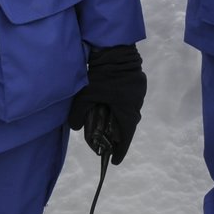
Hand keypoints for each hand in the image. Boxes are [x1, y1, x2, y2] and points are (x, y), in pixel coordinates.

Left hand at [68, 45, 145, 164]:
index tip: (114, 162)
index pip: (126, 137)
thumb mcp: (86, 95)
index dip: (120, 151)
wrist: (116, 51)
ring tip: (109, 126)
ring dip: (120, 120)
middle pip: (129, 126)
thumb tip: (75, 128)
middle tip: (108, 145)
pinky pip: (130, 102)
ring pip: (130, 113)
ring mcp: (139, 94)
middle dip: (119, 137)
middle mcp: (136, 104)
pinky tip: (111, 106)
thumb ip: (78, 113)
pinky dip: (122, 108)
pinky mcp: (138, 85)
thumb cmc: (102, 75)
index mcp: (127, 110)